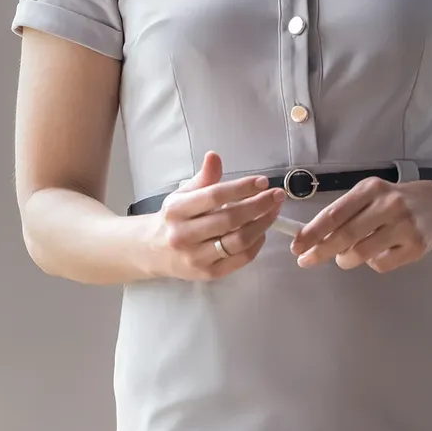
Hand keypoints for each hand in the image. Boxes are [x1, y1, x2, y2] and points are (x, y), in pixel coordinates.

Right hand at [145, 152, 285, 281]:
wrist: (154, 251)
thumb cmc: (175, 218)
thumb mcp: (183, 194)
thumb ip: (203, 178)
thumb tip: (214, 156)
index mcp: (177, 210)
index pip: (214, 196)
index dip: (241, 188)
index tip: (263, 182)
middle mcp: (183, 235)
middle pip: (229, 220)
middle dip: (259, 205)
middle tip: (277, 196)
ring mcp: (196, 257)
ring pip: (238, 241)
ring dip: (262, 225)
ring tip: (274, 212)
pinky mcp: (208, 274)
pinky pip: (240, 259)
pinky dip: (256, 244)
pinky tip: (262, 231)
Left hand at [292, 178, 431, 272]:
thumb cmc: (394, 201)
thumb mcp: (370, 196)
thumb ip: (345, 213)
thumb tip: (313, 238)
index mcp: (371, 189)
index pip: (335, 213)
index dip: (312, 232)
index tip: (297, 246)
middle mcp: (389, 205)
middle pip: (346, 235)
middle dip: (321, 251)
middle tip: (306, 261)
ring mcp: (404, 226)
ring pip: (362, 253)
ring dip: (346, 259)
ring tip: (346, 257)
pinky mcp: (415, 247)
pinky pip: (381, 264)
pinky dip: (372, 263)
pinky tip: (379, 252)